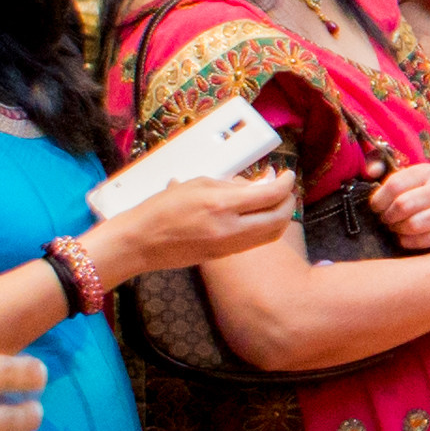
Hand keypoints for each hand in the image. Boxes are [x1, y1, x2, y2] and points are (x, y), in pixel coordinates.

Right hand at [89, 162, 295, 284]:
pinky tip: (259, 215)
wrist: (140, 242)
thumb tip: (260, 184)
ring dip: (281, 216)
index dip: (285, 183)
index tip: (287, 174)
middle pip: (279, 218)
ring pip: (272, 233)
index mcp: (222, 205)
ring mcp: (230, 246)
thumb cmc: (162, 207)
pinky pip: (257, 241)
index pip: (270, 195)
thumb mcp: (197, 184)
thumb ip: (232, 185)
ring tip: (275, 200)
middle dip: (289, 200)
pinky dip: (267, 227)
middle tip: (285, 188)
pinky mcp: (225, 256)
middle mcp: (231, 228)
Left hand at [366, 160, 429, 251]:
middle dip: (388, 216)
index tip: (377, 207)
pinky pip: (420, 240)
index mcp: (426, 172)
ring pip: (412, 225)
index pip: (395, 184)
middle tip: (386, 218)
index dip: (379, 199)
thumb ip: (381, 168)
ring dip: (397, 229)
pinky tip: (406, 235)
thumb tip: (370, 170)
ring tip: (396, 226)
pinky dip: (407, 241)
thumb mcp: (403, 177)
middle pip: (402, 205)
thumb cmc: (417, 194)